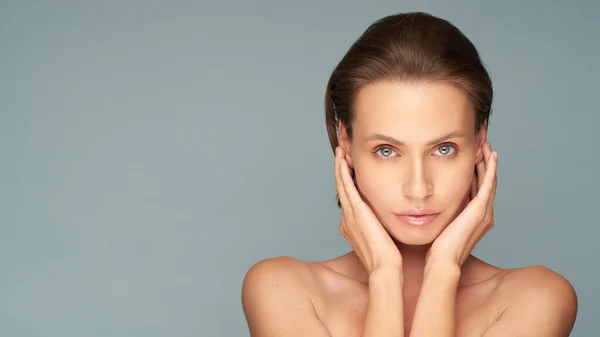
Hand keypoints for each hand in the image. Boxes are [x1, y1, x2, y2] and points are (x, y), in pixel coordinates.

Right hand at [334, 147, 401, 273]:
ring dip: (340, 166)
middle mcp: (346, 218)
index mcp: (352, 225)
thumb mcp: (385, 237)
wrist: (385, 267)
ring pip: (341, 183)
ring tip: (341, 149)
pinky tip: (342, 158)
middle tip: (342, 151)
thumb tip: (398, 215)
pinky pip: (345, 186)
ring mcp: (348, 214)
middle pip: (342, 187)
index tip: (352, 166)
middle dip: (341, 168)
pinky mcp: (354, 210)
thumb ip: (386, 225)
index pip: (349, 197)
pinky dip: (342, 171)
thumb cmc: (390, 257)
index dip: (348, 180)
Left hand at [427, 142, 497, 266]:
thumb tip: (427, 198)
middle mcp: (484, 213)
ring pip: (489, 178)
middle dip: (484, 159)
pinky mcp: (480, 210)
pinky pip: (489, 184)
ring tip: (486, 141)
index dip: (477, 168)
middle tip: (482, 139)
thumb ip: (440, 209)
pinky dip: (491, 168)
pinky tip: (491, 154)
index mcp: (475, 216)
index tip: (472, 151)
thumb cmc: (437, 247)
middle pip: (486, 179)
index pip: (478, 186)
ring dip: (488, 159)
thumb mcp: (440, 221)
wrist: (442, 261)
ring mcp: (484, 211)